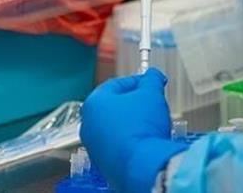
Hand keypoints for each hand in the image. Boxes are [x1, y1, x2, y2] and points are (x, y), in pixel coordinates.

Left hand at [80, 69, 187, 192]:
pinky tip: (145, 142)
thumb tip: (153, 75)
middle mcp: (88, 124)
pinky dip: (131, 142)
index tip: (150, 83)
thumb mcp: (151, 94)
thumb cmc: (141, 128)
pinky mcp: (104, 164)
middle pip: (114, 107)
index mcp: (94, 103)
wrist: (142, 166)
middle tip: (151, 103)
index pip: (116, 85)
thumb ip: (151, 80)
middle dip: (134, 104)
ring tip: (151, 125)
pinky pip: (119, 146)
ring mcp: (94, 146)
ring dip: (132, 124)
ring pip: (116, 128)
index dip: (137, 82)